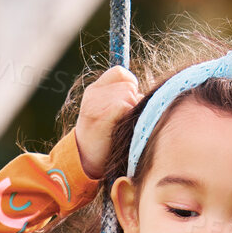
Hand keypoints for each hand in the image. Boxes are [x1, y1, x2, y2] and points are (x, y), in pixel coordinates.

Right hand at [76, 65, 140, 179]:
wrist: (86, 159)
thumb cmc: (103, 137)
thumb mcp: (106, 112)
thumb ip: (120, 97)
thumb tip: (145, 93)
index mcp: (94, 89)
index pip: (120, 72)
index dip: (130, 84)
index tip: (128, 101)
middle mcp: (93, 93)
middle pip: (129, 85)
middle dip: (133, 101)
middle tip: (123, 120)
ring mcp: (96, 102)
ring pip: (130, 95)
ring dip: (132, 110)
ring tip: (121, 125)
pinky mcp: (102, 114)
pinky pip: (126, 106)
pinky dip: (128, 117)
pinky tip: (120, 128)